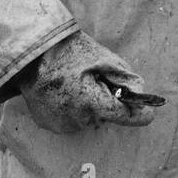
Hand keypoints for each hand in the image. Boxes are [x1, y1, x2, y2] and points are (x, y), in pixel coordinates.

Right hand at [18, 31, 164, 133]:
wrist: (31, 52)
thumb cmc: (72, 52)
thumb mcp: (106, 60)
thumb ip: (127, 81)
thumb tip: (142, 98)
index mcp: (91, 101)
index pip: (125, 117)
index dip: (138, 113)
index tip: (146, 109)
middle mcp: (76, 119)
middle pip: (104, 117)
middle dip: (104, 101)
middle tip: (93, 81)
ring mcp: (59, 124)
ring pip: (87, 119)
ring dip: (86, 106)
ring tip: (74, 84)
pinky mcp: (47, 125)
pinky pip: (69, 120)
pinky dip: (70, 109)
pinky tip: (62, 91)